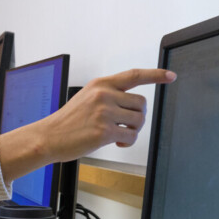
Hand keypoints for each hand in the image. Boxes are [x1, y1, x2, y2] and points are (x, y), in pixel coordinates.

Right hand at [0, 67, 175, 180]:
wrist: (48, 137)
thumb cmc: (67, 121)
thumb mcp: (86, 98)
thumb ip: (108, 94)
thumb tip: (133, 104)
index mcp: (100, 84)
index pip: (134, 75)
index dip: (155, 75)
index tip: (170, 76)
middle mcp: (104, 95)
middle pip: (141, 103)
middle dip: (138, 116)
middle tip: (125, 125)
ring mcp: (104, 113)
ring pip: (139, 120)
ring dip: (133, 131)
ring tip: (118, 134)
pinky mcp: (104, 131)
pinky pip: (131, 137)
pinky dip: (126, 142)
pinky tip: (115, 143)